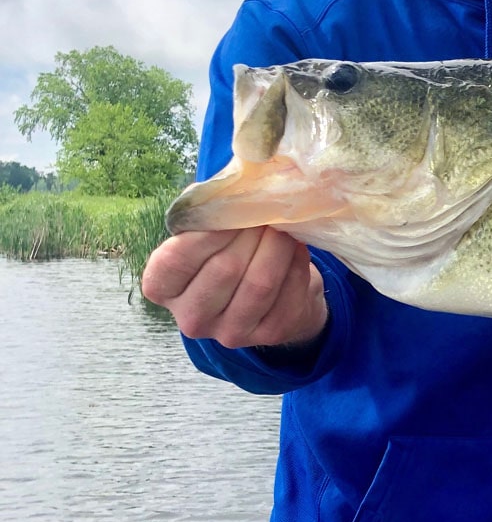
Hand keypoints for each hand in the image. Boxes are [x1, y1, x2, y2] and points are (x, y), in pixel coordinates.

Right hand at [141, 226, 327, 349]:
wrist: (270, 291)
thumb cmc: (230, 251)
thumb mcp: (208, 233)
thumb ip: (208, 212)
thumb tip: (228, 187)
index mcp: (164, 288)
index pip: (175, 261)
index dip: (206, 232)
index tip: (231, 210)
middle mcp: (191, 317)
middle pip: (224, 269)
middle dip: (250, 233)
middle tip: (266, 211)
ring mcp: (230, 332)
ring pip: (260, 283)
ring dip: (277, 247)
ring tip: (283, 225)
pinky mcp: (269, 334)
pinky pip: (288, 292)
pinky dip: (296, 263)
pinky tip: (296, 247)